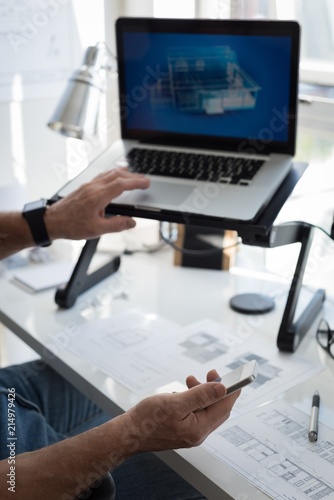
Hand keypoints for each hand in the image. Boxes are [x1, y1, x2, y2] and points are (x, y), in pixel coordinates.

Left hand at [45, 168, 149, 240]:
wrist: (52, 221)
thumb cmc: (71, 225)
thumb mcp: (97, 230)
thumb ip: (116, 225)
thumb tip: (131, 222)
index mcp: (98, 197)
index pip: (121, 185)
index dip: (136, 183)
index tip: (146, 183)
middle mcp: (93, 188)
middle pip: (117, 176)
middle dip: (133, 176)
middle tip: (145, 180)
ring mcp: (88, 186)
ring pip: (109, 174)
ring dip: (123, 173)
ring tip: (134, 175)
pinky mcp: (84, 188)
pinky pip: (102, 176)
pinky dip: (112, 174)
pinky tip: (115, 176)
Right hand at [124, 369, 239, 452]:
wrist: (128, 434)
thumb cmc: (148, 419)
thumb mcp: (176, 403)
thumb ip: (201, 395)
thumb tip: (222, 388)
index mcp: (199, 429)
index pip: (224, 408)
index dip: (232, 391)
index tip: (238, 377)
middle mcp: (198, 434)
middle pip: (217, 409)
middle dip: (217, 389)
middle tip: (211, 372)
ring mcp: (190, 433)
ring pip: (205, 410)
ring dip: (203, 392)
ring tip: (191, 379)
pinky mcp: (182, 430)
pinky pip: (195, 413)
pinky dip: (193, 399)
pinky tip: (182, 392)